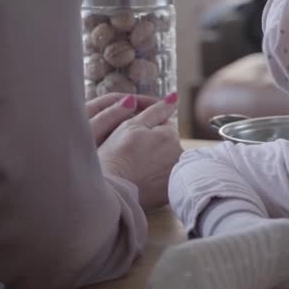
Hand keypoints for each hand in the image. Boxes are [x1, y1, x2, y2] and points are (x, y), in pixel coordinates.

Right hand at [97, 93, 182, 210]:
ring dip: (157, 161)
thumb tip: (174, 96)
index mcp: (170, 135)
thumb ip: (155, 110)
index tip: (132, 138)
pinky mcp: (170, 192)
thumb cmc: (116, 155)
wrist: (110, 190)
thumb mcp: (132, 126)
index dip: (147, 128)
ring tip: (136, 168)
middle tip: (133, 153)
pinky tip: (142, 180)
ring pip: (167, 160)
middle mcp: (178, 154)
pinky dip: (157, 178)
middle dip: (155, 144)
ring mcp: (175, 174)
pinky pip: (167, 180)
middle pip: (168, 143)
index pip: (164, 124)